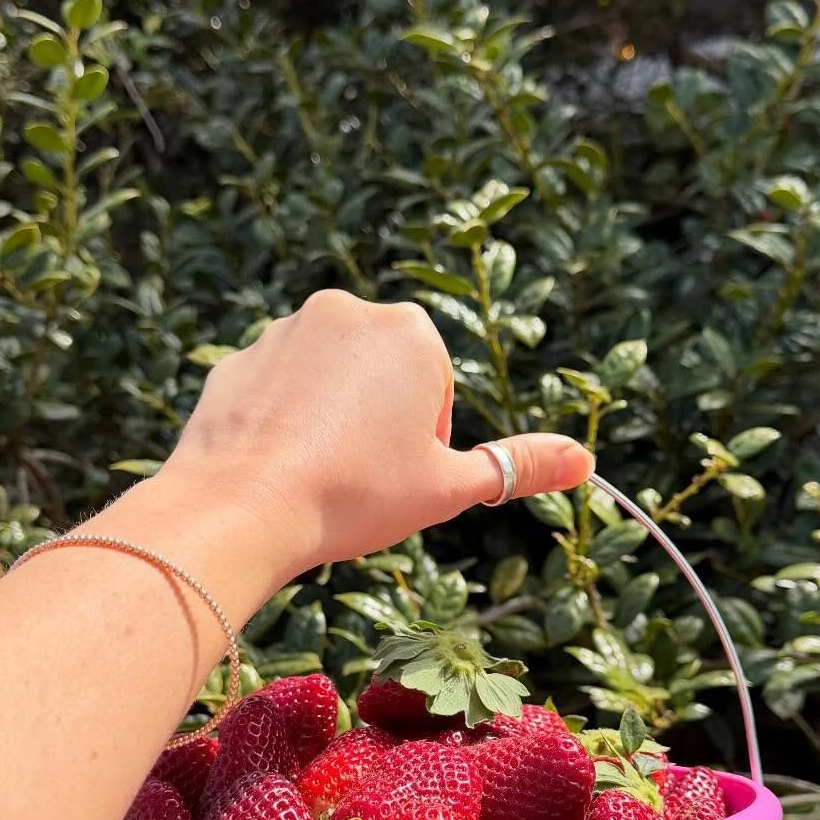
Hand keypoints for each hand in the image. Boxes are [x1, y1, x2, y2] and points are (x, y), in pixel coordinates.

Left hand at [164, 291, 592, 578]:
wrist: (241, 507)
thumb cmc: (355, 495)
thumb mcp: (449, 487)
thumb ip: (518, 466)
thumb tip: (584, 461)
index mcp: (409, 332)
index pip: (436, 388)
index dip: (426, 441)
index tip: (400, 475)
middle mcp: (346, 312)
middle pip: (381, 378)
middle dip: (379, 425)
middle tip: (361, 480)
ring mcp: (283, 332)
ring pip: (326, 384)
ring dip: (330, 424)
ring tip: (318, 478)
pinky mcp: (235, 361)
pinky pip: (273, 394)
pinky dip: (280, 427)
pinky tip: (275, 471)